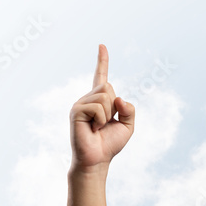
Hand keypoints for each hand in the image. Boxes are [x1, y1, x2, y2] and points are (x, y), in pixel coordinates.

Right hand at [69, 44, 134, 172]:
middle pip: (108, 87)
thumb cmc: (110, 144)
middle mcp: (88, 98)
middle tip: (105, 123)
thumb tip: (119, 97)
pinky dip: (101, 120)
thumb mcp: (128, 126)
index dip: (102, 61)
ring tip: (98, 127)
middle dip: (115, 107)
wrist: (97, 159)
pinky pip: (98, 107)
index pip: (101, 77)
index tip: (102, 46)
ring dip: (108, 115)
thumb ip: (129, 110)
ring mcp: (80, 103)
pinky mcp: (76, 110)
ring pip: (105, 96)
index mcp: (100, 100)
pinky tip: (93, 129)